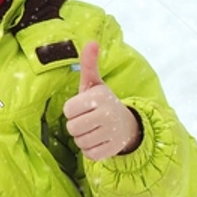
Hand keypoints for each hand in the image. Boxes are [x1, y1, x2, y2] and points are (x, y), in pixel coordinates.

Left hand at [62, 41, 141, 160]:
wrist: (127, 124)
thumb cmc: (103, 102)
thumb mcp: (95, 83)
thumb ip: (89, 64)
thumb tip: (92, 42)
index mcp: (99, 97)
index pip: (68, 110)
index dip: (72, 110)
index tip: (83, 107)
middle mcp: (107, 114)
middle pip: (72, 128)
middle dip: (76, 125)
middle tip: (88, 120)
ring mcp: (112, 133)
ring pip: (80, 142)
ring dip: (83, 138)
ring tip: (94, 129)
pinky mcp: (114, 149)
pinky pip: (90, 155)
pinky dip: (91, 150)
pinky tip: (100, 140)